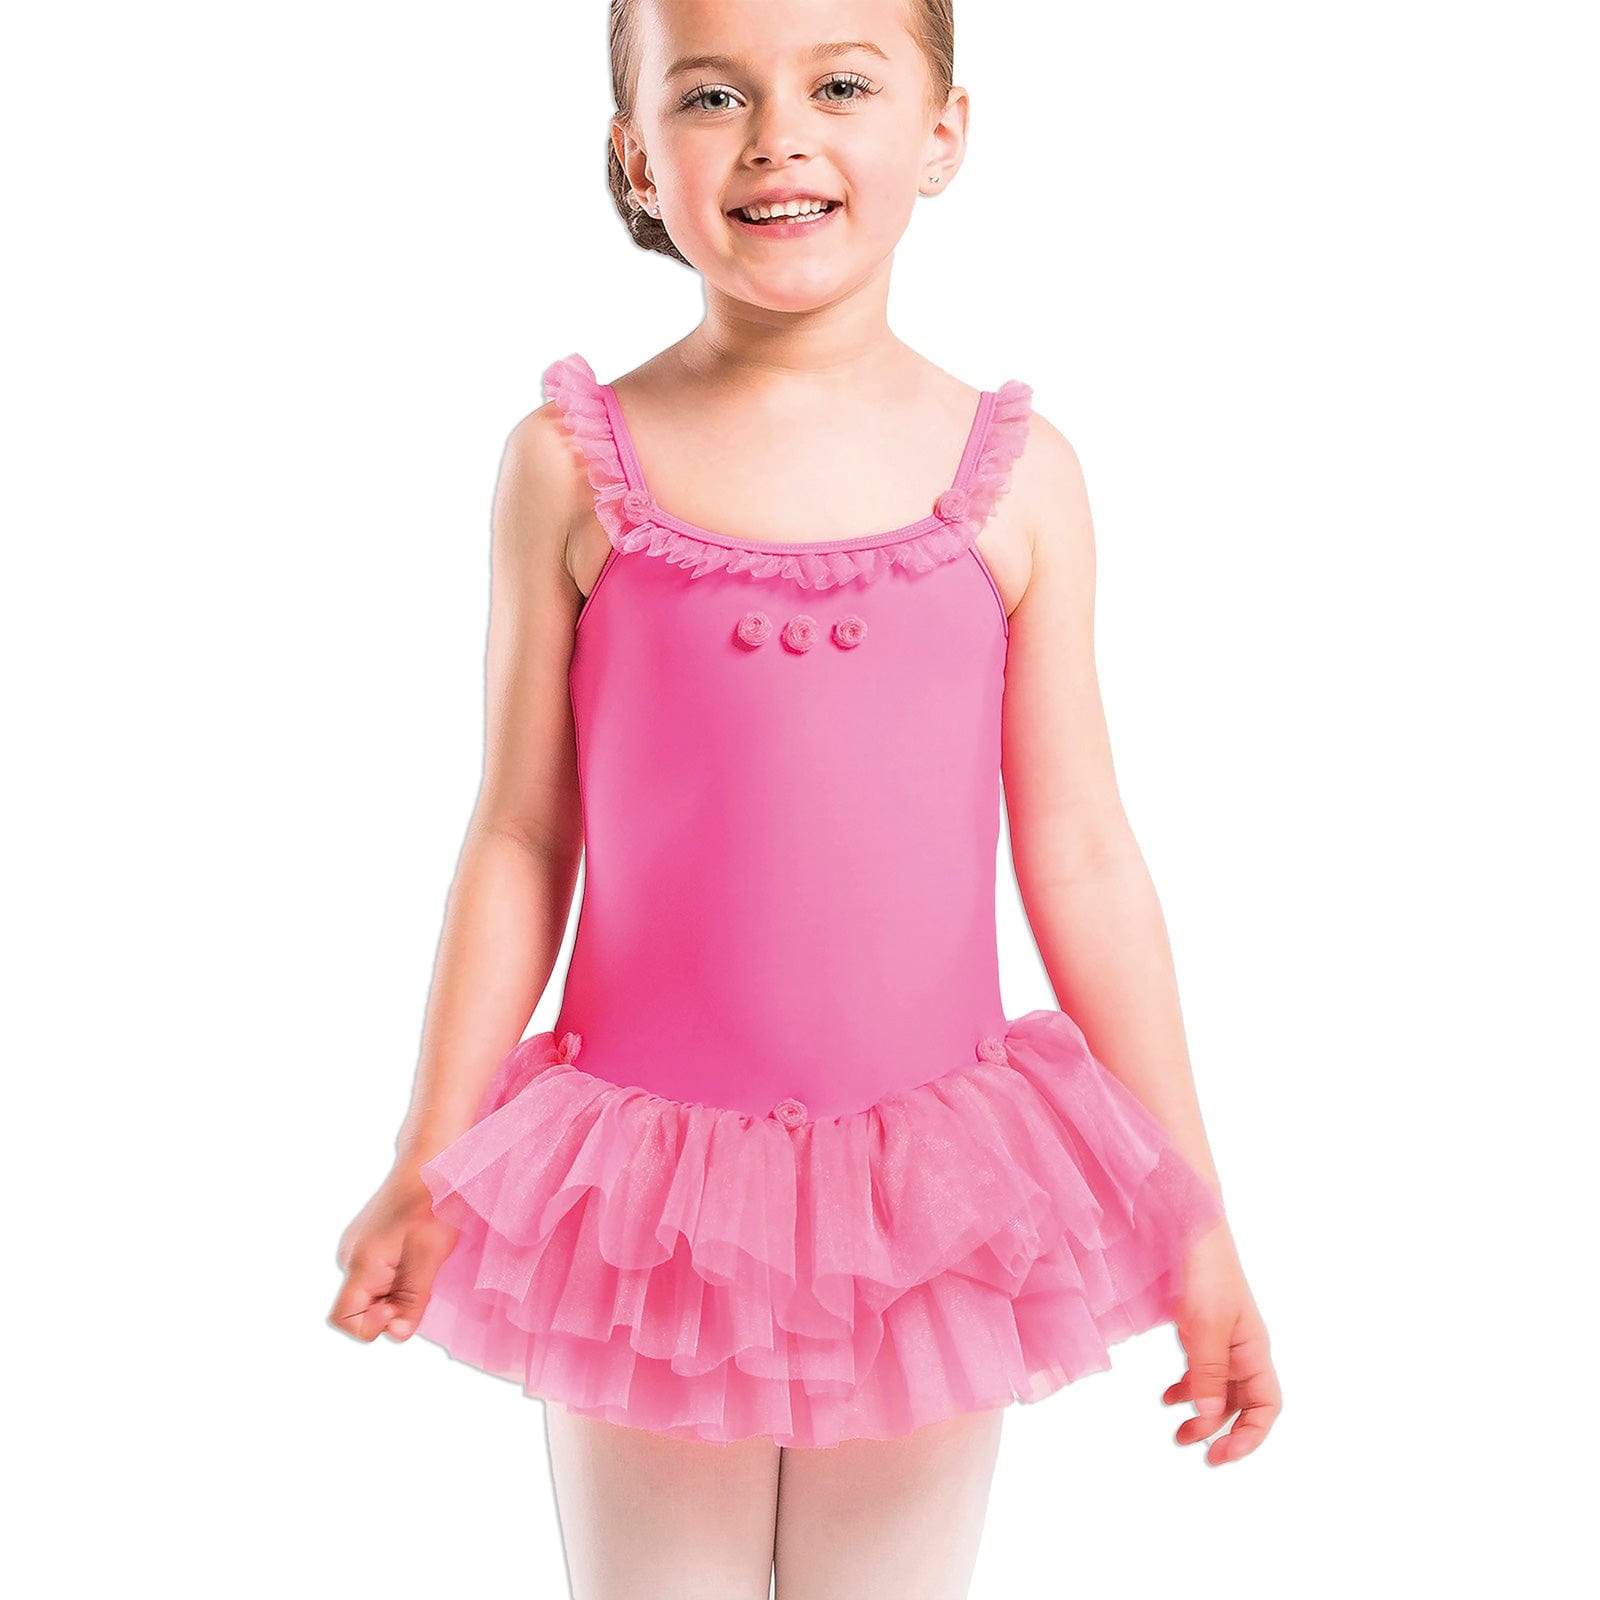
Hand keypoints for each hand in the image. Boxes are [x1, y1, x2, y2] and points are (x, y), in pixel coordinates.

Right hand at [327, 1164, 458, 1343]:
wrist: (430, 1159)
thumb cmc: (432, 1203)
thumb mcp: (429, 1256)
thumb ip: (412, 1299)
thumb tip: (395, 1334)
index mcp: (360, 1263)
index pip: (343, 1320)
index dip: (371, 1327)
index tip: (401, 1308)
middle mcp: (350, 1256)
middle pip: (359, 1307)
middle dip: (390, 1307)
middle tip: (422, 1281)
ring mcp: (356, 1246)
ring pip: (369, 1291)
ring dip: (395, 1291)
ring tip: (422, 1262)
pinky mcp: (367, 1240)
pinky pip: (375, 1273)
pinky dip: (395, 1276)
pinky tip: (416, 1254)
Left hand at [1165, 1221, 1281, 1463]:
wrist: (1187, 1222)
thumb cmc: (1204, 1270)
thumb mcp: (1205, 1326)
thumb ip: (1207, 1373)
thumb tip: (1208, 1420)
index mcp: (1253, 1348)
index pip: (1267, 1405)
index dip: (1251, 1435)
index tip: (1222, 1455)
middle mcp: (1241, 1345)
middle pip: (1242, 1402)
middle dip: (1221, 1430)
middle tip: (1193, 1449)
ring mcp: (1220, 1334)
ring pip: (1219, 1388)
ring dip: (1201, 1412)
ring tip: (1177, 1431)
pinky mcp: (1199, 1323)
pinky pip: (1201, 1367)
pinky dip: (1188, 1386)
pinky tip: (1168, 1396)